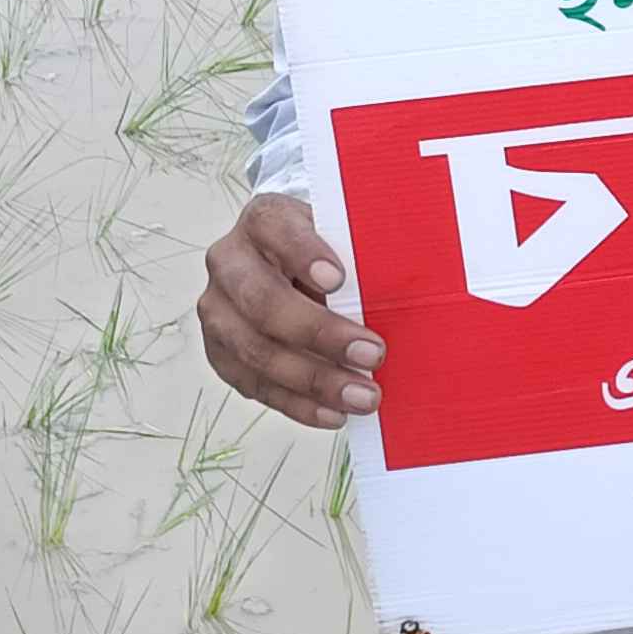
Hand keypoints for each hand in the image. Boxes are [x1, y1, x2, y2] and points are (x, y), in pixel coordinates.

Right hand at [197, 190, 385, 427]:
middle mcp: (229, 261)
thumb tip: (414, 287)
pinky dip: (296, 404)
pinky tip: (333, 414)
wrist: (286, 267)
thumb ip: (362, 255)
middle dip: (320, 333)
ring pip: (255, 350)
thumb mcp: (344, 238)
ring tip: (362, 397)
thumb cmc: (329, 252)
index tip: (339, 279)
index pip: (275, 228)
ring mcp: (217, 309)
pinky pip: (253, 384)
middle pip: (262, 300)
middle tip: (373, 355)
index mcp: (263, 219)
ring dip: (313, 380)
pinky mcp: (219, 351)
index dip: (303, 253)